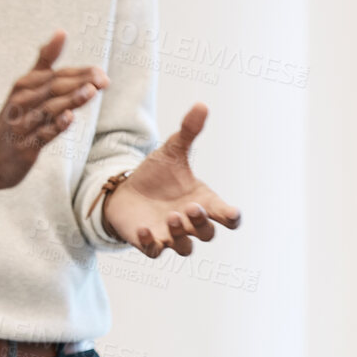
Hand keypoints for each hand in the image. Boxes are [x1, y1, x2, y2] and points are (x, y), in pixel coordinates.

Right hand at [0, 31, 108, 191]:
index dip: (79, 73)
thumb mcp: (27, 87)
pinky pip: (41, 135)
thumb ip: (45, 61)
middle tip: (103, 80)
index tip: (100, 72)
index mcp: (25, 85)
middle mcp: (22, 102)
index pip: (56, 75)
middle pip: (53, 89)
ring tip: (90, 91)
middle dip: (79, 83)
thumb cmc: (16, 117)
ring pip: (48, 110)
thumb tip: (62, 31)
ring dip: (70, 100)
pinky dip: (55, 126)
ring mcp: (22, 125)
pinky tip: (69, 118)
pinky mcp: (25, 147)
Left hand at [103, 102, 240, 256]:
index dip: (231, 218)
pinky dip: (152, 243)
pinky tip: (145, 229)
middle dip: (202, 223)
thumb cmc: (156, 174)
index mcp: (203, 202)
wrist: (125, 189)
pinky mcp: (149, 241)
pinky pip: (155, 251)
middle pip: (207, 233)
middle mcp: (190, 223)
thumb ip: (189, 132)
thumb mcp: (172, 151)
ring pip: (185, 247)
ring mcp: (170, 235)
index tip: (231, 213)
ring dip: (181, 235)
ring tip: (172, 216)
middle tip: (191, 207)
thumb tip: (201, 104)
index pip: (227, 217)